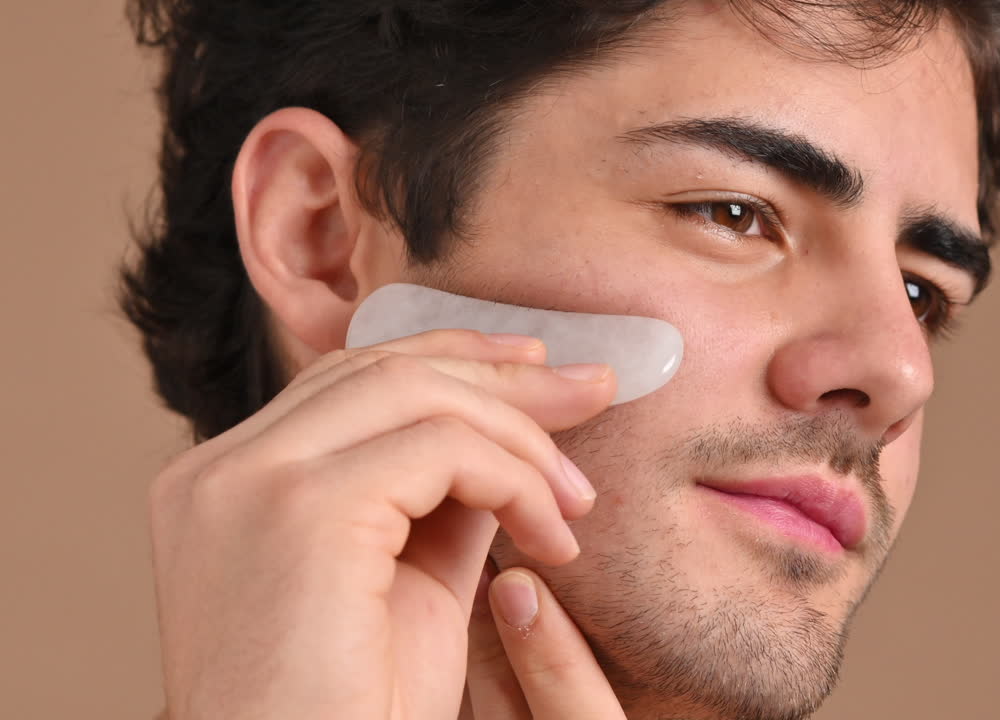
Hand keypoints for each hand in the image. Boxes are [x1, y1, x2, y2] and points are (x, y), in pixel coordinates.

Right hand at [148, 328, 615, 719]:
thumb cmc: (355, 716)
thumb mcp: (407, 585)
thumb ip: (438, 501)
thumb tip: (505, 438)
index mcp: (222, 485)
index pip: (346, 382)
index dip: (451, 359)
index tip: (538, 366)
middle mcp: (217, 471)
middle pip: (381, 368)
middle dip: (502, 373)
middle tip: (593, 389)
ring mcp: (249, 483)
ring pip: (415, 392)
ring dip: (520, 436)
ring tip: (576, 499)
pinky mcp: (302, 510)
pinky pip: (443, 449)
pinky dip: (516, 480)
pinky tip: (554, 537)